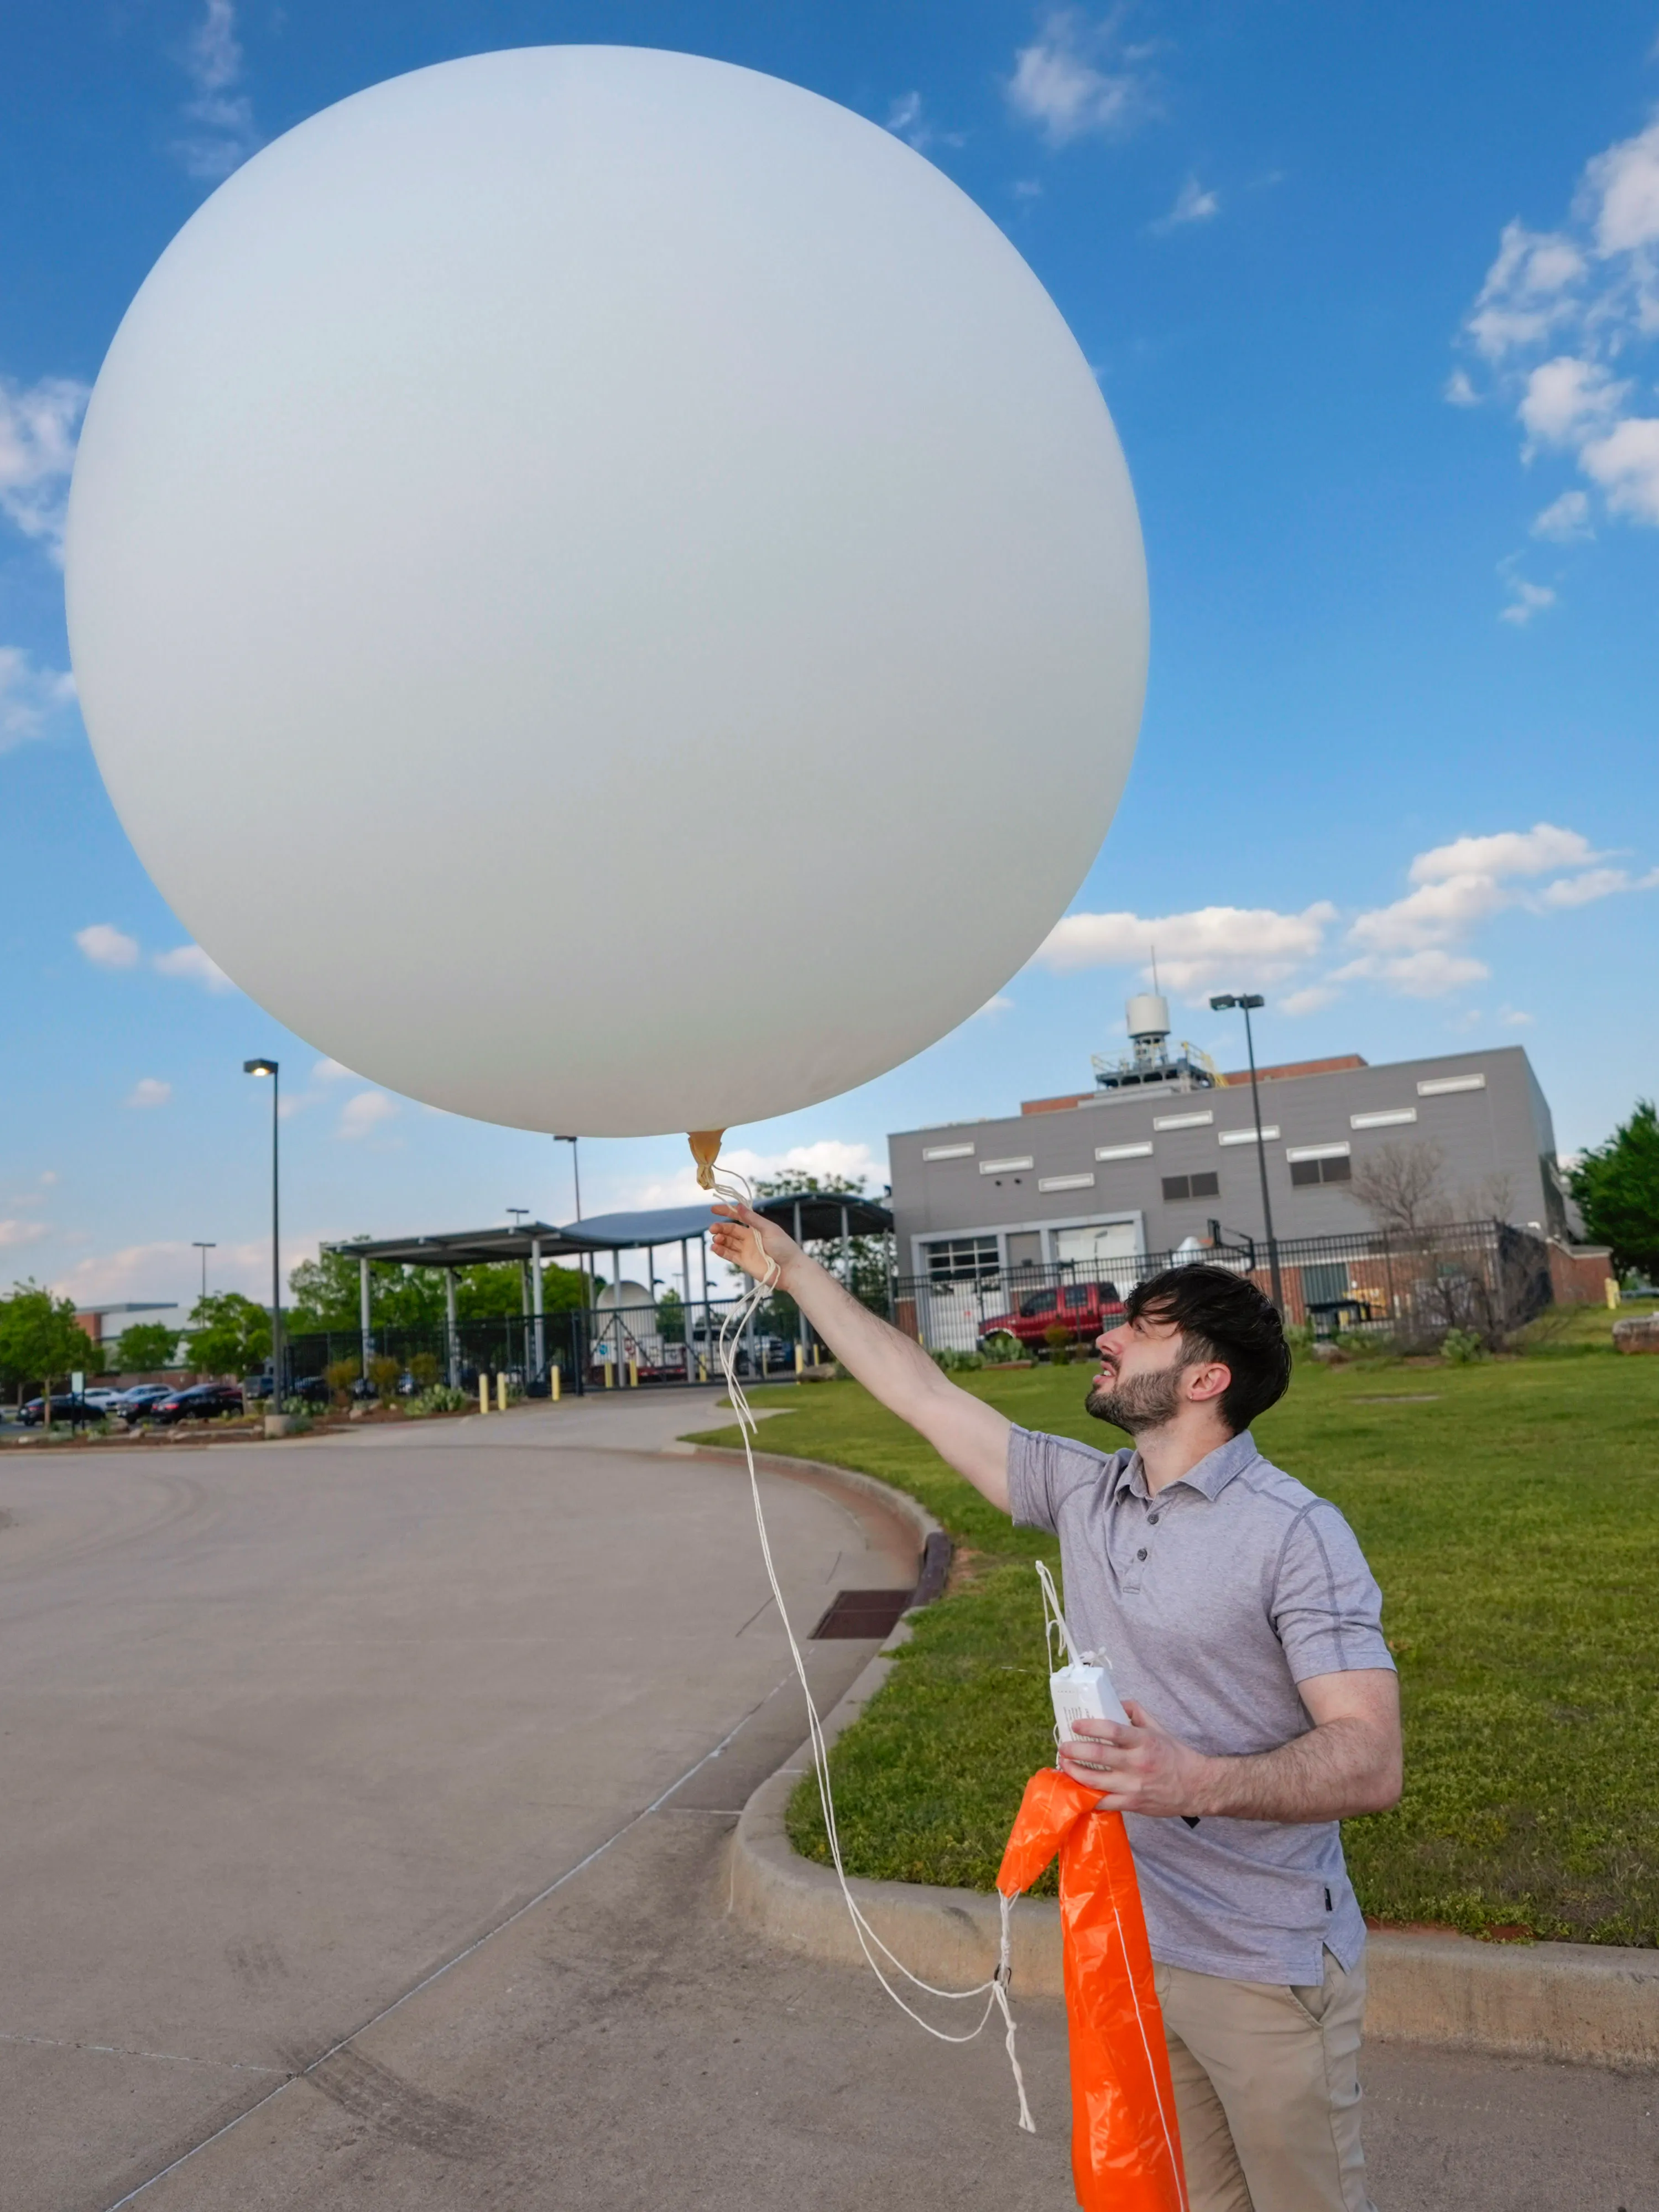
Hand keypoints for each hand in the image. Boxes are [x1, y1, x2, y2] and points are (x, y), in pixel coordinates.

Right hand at [708, 1201, 802, 1289]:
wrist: (791, 1270)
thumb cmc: (784, 1247)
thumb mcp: (769, 1229)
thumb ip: (753, 1219)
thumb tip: (739, 1206)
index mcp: (757, 1227)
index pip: (739, 1216)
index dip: (726, 1211)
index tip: (713, 1209)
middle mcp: (750, 1237)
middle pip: (731, 1229)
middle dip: (720, 1227)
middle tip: (712, 1228)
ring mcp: (747, 1250)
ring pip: (728, 1242)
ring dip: (720, 1239)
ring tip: (715, 1239)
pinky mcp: (744, 1262)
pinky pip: (729, 1255)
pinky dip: (721, 1251)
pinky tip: (714, 1248)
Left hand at [1057, 1699, 1213, 1818]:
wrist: (1196, 1787)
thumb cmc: (1175, 1756)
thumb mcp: (1158, 1728)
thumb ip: (1136, 1712)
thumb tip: (1114, 1702)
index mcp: (1144, 1741)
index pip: (1113, 1730)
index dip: (1090, 1727)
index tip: (1075, 1725)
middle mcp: (1137, 1763)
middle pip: (1098, 1756)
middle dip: (1074, 1751)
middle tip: (1063, 1746)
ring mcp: (1133, 1786)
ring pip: (1095, 1781)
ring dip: (1075, 1773)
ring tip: (1065, 1765)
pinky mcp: (1132, 1804)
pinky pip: (1103, 1802)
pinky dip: (1087, 1797)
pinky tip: (1077, 1789)